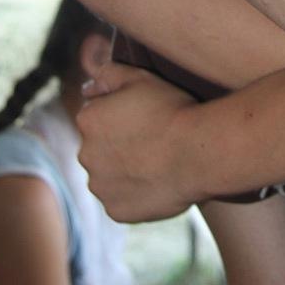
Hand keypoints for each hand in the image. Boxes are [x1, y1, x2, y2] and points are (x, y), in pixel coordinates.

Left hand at [78, 63, 199, 221]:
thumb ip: (108, 73)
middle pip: (99, 147)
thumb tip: (88, 80)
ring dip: (124, 170)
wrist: (198, 152)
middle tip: (152, 139)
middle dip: (118, 144)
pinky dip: (135, 193)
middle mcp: (85, 154)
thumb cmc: (172, 110)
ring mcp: (100, 186)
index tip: (145, 117)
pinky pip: (121, 200)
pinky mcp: (116, 211)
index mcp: (88, 119)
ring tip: (157, 162)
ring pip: (108, 176)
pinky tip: (157, 182)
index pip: (97, 115)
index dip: (121, 115)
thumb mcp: (141, 77)